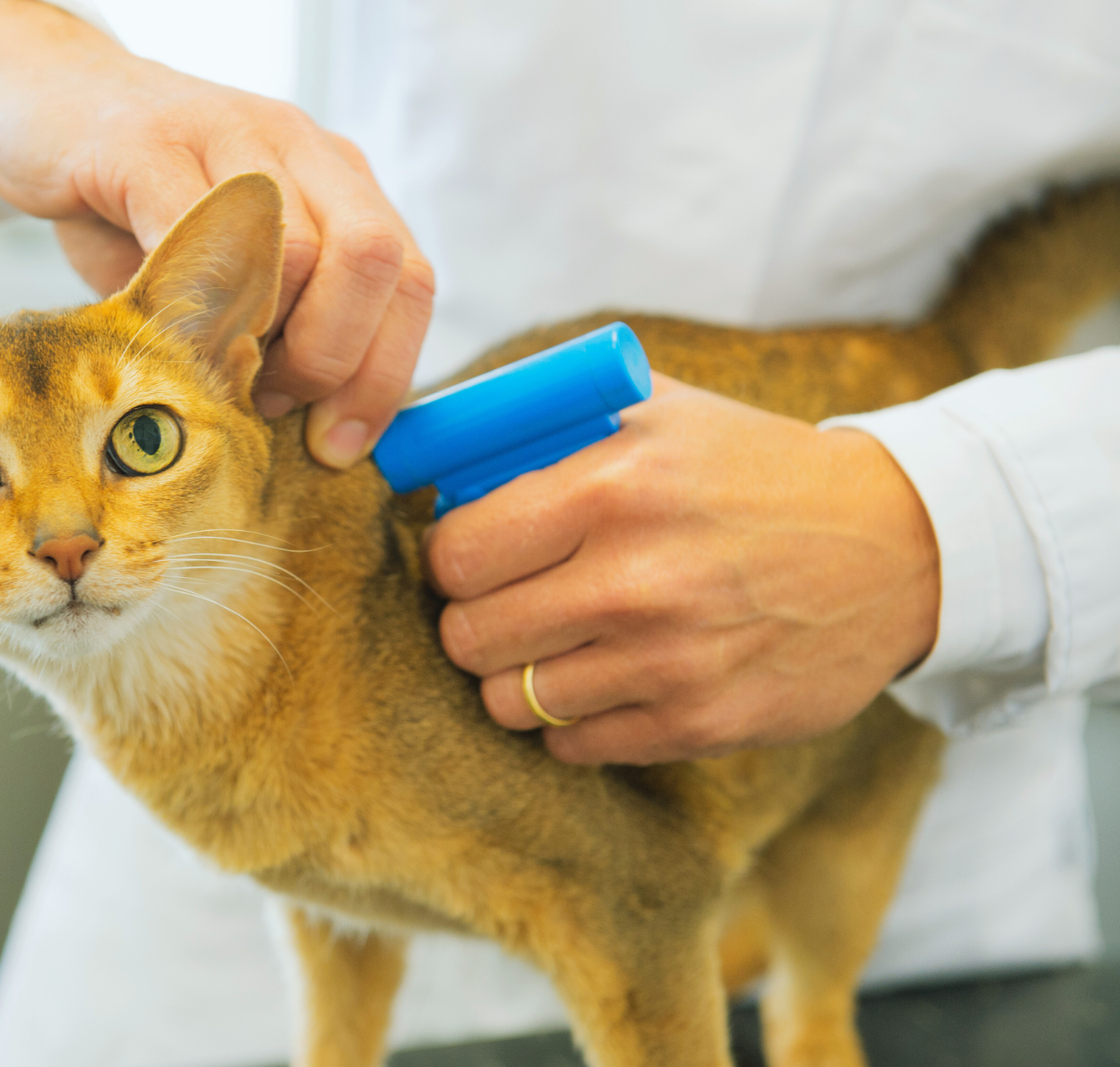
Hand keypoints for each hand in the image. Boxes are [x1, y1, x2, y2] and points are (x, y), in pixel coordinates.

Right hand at [0, 0, 434, 466]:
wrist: (41, 98)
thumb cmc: (138, 203)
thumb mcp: (228, 270)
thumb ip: (281, 331)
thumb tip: (317, 432)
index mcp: (339, 181)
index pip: (410, 283)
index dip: (384, 378)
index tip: (337, 445)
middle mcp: (301, 147)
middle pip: (373, 262)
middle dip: (332, 361)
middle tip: (270, 402)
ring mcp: (229, 135)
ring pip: (297, 253)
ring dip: (260, 341)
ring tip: (211, 366)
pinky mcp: (147, 143)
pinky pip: (196, 230)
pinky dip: (189, 302)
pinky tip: (161, 328)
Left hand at [424, 373, 940, 764]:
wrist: (897, 547)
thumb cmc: (754, 472)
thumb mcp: (659, 411)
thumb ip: (547, 423)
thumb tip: (437, 450)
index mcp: (615, 487)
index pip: (457, 553)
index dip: (451, 557)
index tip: (472, 557)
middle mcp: (638, 579)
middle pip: (469, 636)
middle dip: (473, 620)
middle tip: (504, 605)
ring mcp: (671, 662)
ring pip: (510, 702)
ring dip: (517, 677)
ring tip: (553, 645)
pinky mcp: (702, 725)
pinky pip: (573, 746)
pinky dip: (572, 720)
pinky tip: (606, 678)